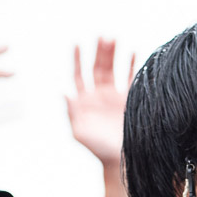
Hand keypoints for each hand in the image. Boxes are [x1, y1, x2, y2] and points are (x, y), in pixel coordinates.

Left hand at [67, 38, 134, 167]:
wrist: (121, 160)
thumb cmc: (99, 149)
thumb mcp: (80, 132)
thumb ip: (72, 112)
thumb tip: (63, 92)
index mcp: (84, 101)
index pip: (79, 75)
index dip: (78, 59)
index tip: (78, 44)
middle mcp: (99, 95)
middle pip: (98, 67)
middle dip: (100, 51)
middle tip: (103, 36)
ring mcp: (115, 96)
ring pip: (113, 69)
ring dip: (113, 54)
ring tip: (114, 39)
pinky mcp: (130, 99)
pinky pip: (131, 77)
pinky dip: (131, 65)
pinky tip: (133, 51)